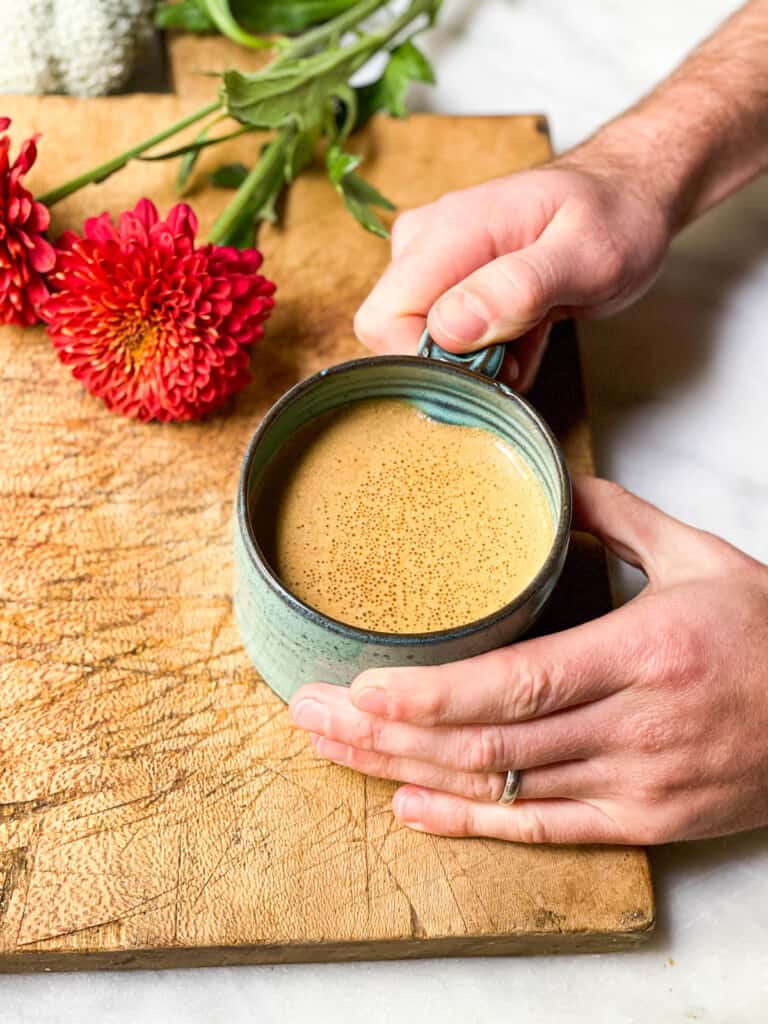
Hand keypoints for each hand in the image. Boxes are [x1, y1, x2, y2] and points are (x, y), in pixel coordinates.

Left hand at [289, 476, 767, 844]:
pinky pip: (544, 828)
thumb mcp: (703, 557)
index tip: (361, 686)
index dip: (434, 693)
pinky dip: (471, 822)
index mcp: (645, 651)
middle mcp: (634, 725)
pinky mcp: (644, 820)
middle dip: (390, 733)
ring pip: (503, 788)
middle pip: (490, 740)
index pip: (520, 681)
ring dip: (409, 774)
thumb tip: (554, 484)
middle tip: (313, 715)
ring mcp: (638, 782)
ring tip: (338, 754)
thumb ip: (620, 515)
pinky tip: (411, 808)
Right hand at [354, 155, 670, 390]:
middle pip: (398, 337)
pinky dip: (489, 353)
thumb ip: (519, 288)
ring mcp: (435, 263)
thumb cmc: (616, 215)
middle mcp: (426, 244)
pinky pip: (448, 341)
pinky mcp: (450, 281)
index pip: (383, 320)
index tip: (487, 365)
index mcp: (447, 232)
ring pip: (425, 346)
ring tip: (532, 336)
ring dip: (480, 362)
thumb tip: (450, 327)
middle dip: (457, 366)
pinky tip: (527, 333)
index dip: (424, 361)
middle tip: (519, 353)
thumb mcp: (588, 255)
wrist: (629, 192)